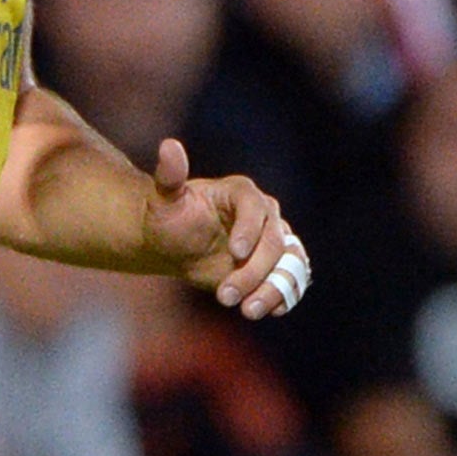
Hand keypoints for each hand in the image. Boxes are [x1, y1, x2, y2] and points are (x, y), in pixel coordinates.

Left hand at [142, 138, 309, 318]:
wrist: (175, 243)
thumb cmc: (169, 217)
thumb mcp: (164, 198)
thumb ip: (170, 175)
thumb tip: (168, 145)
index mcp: (242, 192)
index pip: (256, 207)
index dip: (250, 230)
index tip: (234, 253)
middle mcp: (265, 214)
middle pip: (274, 241)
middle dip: (253, 271)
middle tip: (224, 296)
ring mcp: (273, 240)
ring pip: (289, 262)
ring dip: (273, 288)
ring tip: (248, 310)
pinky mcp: (275, 265)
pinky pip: (291, 279)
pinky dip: (285, 295)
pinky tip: (269, 310)